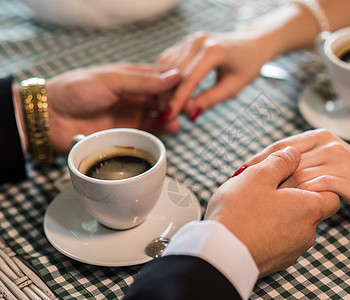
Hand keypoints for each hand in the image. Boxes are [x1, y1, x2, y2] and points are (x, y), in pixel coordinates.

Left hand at [46, 63, 181, 153]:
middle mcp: (134, 96)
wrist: (50, 118)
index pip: (161, 78)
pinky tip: (170, 128)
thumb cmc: (74, 91)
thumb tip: (174, 76)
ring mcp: (132, 115)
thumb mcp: (111, 80)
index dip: (176, 83)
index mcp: (131, 77)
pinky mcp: (128, 134)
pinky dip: (163, 130)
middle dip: (177, 102)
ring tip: (177, 119)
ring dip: (171, 116)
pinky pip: (151, 132)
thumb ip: (143, 81)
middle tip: (188, 107)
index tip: (189, 88)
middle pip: (164, 98)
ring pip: (160, 116)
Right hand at [155, 31, 270, 120]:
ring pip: (167, 67)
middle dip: (167, 97)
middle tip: (164, 118)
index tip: (168, 117)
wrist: (252, 44)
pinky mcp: (184, 43)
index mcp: (214, 51)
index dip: (177, 100)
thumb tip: (189, 113)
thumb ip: (210, 100)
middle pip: (174, 73)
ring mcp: (189, 40)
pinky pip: (168, 62)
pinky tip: (163, 94)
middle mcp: (198, 41)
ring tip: (162, 109)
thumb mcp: (233, 87)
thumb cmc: (247, 66)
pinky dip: (163, 78)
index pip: (189, 79)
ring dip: (162, 89)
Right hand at [205, 146, 339, 277]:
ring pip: (294, 226)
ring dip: (280, 215)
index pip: (332, 195)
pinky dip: (270, 231)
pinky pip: (279, 241)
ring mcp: (292, 251)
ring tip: (254, 206)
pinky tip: (250, 224)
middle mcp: (307, 233)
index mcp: (308, 209)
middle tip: (268, 188)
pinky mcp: (276, 263)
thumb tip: (294, 154)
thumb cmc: (239, 213)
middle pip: (311, 210)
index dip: (317, 183)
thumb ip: (280, 162)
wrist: (220, 256)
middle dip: (294, 198)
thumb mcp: (258, 176)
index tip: (297, 177)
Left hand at [242, 129, 349, 215]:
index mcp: (316, 136)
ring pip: (298, 175)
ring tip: (259, 205)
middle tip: (242, 192)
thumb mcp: (322, 159)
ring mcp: (338, 160)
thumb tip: (261, 172)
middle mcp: (326, 145)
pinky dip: (299, 198)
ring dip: (277, 191)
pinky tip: (287, 209)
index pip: (280, 147)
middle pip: (285, 161)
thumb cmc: (347, 173)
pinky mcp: (347, 179)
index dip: (257, 160)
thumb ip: (298, 161)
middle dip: (262, 178)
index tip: (238, 173)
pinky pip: (316, 188)